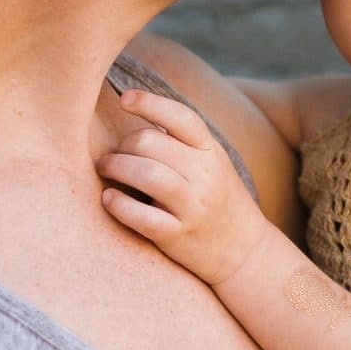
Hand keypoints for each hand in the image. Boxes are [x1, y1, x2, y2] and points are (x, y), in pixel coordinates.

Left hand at [96, 89, 267, 283]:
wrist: (244, 250)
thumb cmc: (218, 200)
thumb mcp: (212, 164)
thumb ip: (182, 143)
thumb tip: (137, 114)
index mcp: (211, 151)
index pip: (180, 116)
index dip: (149, 103)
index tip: (124, 99)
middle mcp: (205, 174)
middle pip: (150, 142)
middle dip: (122, 145)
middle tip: (112, 155)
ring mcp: (192, 206)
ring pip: (145, 173)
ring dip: (115, 166)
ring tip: (106, 169)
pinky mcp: (177, 235)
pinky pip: (140, 216)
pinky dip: (117, 204)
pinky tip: (108, 198)